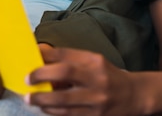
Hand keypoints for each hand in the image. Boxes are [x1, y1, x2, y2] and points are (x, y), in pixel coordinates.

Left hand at [26, 45, 140, 115]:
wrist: (134, 96)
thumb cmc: (107, 76)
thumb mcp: (92, 61)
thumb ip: (68, 58)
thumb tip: (40, 51)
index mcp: (94, 61)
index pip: (66, 54)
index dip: (46, 55)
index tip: (31, 57)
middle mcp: (97, 78)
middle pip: (65, 72)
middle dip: (42, 75)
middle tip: (27, 79)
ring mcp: (97, 99)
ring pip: (64, 100)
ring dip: (43, 99)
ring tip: (30, 98)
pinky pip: (69, 115)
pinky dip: (53, 112)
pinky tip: (45, 108)